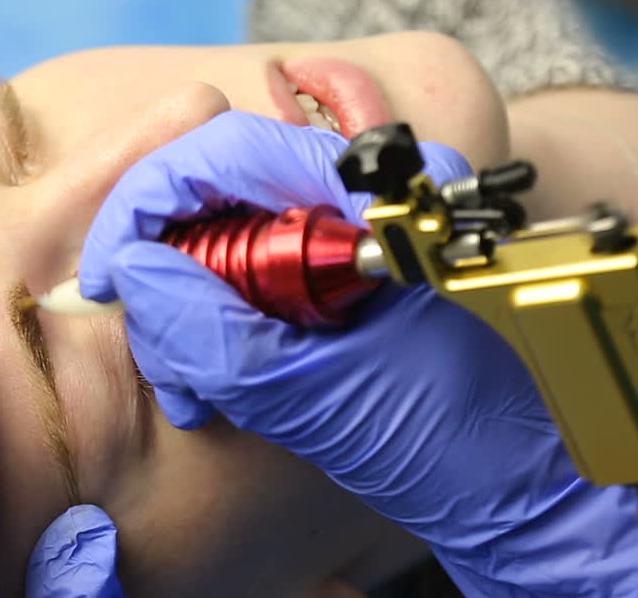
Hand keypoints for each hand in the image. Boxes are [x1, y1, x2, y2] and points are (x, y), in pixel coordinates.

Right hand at [79, 110, 637, 595]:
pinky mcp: (338, 270)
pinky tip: (216, 381)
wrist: (529, 488)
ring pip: (221, 234)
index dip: (147, 201)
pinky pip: (249, 271)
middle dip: (163, 271)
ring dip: (186, 311)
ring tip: (195, 393)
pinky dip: (217, 325)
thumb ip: (221, 337)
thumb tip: (131, 272)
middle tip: (164, 363)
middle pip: (214, 189)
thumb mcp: (330, 398)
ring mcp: (350, 232)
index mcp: (377, 197)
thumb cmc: (461, 444)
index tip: (108, 276)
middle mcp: (363, 195)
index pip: (227, 149)